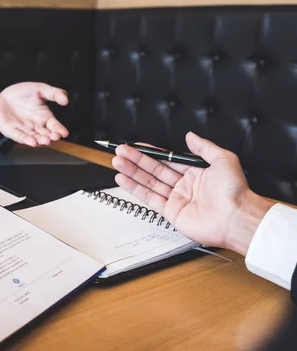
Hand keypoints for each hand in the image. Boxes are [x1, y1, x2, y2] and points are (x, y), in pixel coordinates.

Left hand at [0, 82, 68, 146]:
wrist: (2, 97)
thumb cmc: (22, 93)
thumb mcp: (40, 89)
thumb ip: (54, 93)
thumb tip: (66, 100)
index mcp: (44, 117)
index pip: (54, 126)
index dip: (60, 130)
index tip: (64, 133)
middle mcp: (36, 126)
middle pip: (46, 135)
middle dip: (51, 137)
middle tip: (55, 136)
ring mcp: (24, 130)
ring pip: (35, 138)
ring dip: (41, 140)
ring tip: (46, 140)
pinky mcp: (12, 131)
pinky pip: (20, 137)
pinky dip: (27, 140)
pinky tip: (33, 142)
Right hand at [112, 132, 273, 255]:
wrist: (236, 217)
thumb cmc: (235, 191)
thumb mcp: (224, 159)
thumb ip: (204, 146)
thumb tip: (191, 136)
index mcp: (195, 173)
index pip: (167, 160)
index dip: (150, 152)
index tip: (136, 145)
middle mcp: (184, 186)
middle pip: (154, 170)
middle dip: (136, 160)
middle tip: (121, 151)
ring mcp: (176, 199)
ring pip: (148, 182)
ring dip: (132, 172)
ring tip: (117, 162)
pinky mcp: (171, 212)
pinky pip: (149, 198)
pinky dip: (135, 189)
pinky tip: (124, 180)